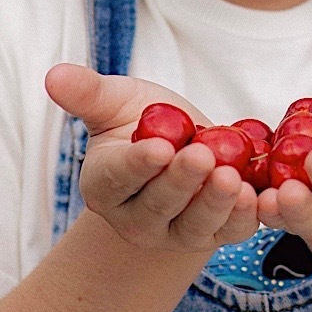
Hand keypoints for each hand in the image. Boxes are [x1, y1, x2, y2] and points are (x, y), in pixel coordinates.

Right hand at [44, 64, 258, 252]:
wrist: (186, 146)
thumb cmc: (145, 122)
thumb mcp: (116, 101)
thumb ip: (88, 92)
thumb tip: (54, 75)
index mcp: (105, 185)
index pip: (118, 178)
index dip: (138, 165)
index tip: (158, 147)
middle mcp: (136, 219)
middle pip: (158, 204)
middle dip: (181, 182)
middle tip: (202, 157)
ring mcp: (175, 233)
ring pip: (193, 225)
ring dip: (214, 204)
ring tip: (232, 178)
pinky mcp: (214, 236)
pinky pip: (229, 233)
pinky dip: (245, 218)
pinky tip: (257, 196)